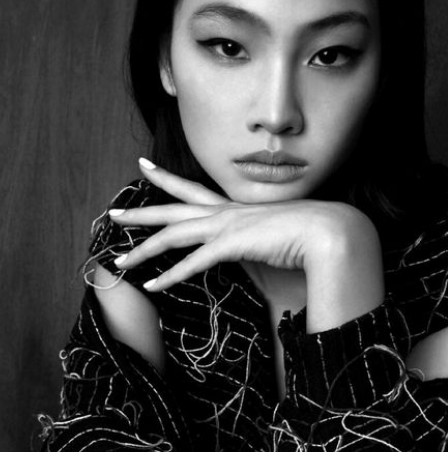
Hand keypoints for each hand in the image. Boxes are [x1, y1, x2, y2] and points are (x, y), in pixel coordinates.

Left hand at [109, 160, 383, 321]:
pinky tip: (150, 285)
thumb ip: (261, 244)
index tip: (145, 166)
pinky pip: (192, 263)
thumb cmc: (309, 237)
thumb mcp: (277, 239)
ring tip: (119, 260)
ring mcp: (226, 226)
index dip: (167, 180)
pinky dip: (169, 276)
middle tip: (114, 210)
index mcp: (236, 208)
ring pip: (173, 234)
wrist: (330, 231)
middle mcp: (226, 212)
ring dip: (143, 248)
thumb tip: (260, 251)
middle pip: (173, 208)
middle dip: (142, 210)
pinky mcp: (232, 245)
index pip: (194, 191)